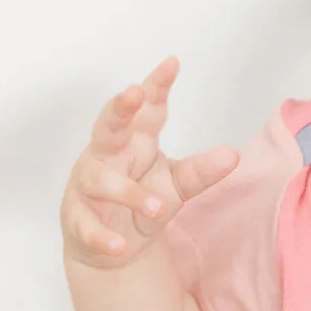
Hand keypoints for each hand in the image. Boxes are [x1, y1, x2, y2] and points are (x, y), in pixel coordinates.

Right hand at [60, 56, 240, 267]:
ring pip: (101, 180)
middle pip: (108, 126)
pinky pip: (87, 226)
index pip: (147, 109)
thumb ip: (201, 171)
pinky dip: (102, 236)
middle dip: (119, 108)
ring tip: (156, 206)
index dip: (156, 86)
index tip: (172, 63)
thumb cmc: (142, 201)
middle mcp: (107, 156)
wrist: (114, 246)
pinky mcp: (78, 219)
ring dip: (128, 192)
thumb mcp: (177, 185)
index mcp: (134, 141)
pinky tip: (119, 245)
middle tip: (134, 93)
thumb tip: (232, 155)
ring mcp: (88, 186)